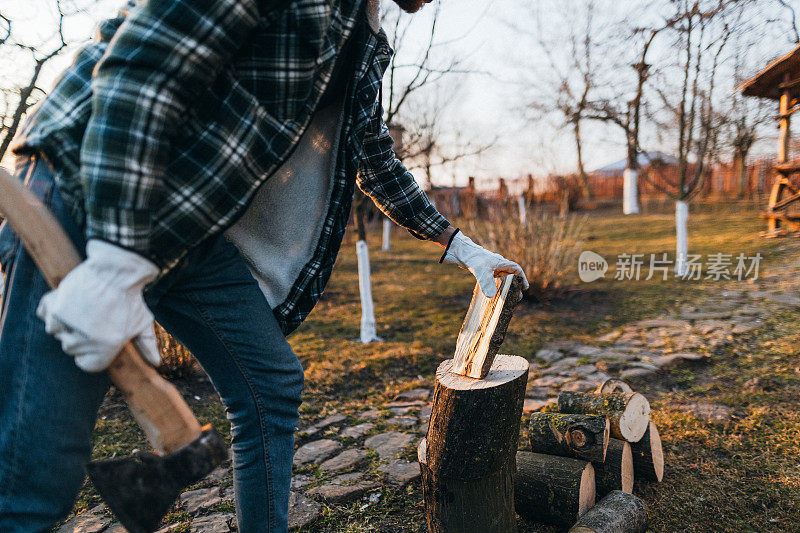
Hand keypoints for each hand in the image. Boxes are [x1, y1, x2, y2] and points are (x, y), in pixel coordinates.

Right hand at [36, 239, 160, 371]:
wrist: (116, 270)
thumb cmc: (131, 298)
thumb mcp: (143, 322)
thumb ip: (147, 345)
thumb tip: (156, 363)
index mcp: (105, 349)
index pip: (87, 365)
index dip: (92, 352)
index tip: (99, 338)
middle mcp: (84, 341)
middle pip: (71, 348)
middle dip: (81, 335)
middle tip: (95, 316)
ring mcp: (67, 324)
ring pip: (57, 332)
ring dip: (66, 321)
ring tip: (83, 307)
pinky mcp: (55, 308)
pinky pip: (46, 316)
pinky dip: (53, 308)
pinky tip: (70, 300)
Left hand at [441, 230, 528, 297]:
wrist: (461, 253)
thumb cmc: (474, 258)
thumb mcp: (481, 271)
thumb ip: (487, 283)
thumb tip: (491, 296)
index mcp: (502, 262)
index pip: (516, 269)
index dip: (522, 278)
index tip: (525, 287)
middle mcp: (498, 265)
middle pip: (511, 276)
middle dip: (515, 286)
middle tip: (517, 297)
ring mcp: (491, 269)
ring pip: (502, 279)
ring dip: (505, 288)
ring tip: (508, 299)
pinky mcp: (484, 272)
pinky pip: (493, 281)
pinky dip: (495, 288)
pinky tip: (494, 295)